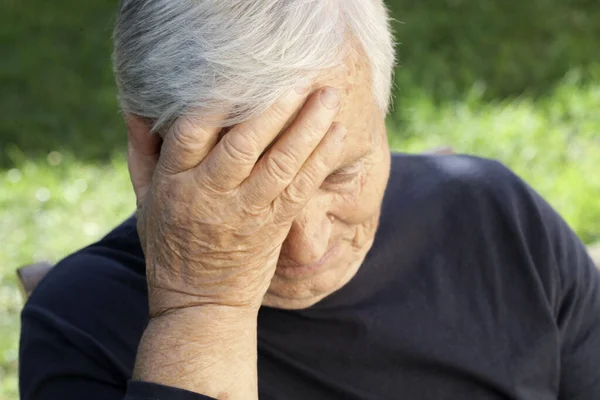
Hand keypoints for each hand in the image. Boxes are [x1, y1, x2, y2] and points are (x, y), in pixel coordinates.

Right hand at [126, 86, 345, 316]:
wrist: (202, 304)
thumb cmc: (169, 245)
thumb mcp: (144, 200)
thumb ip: (141, 153)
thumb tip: (135, 107)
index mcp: (174, 183)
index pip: (191, 132)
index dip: (215, 102)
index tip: (239, 74)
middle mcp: (210, 195)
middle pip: (243, 144)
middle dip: (274, 109)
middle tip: (299, 78)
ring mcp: (246, 212)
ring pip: (280, 164)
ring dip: (308, 129)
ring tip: (329, 97)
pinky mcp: (273, 227)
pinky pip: (300, 189)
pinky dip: (321, 161)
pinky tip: (338, 135)